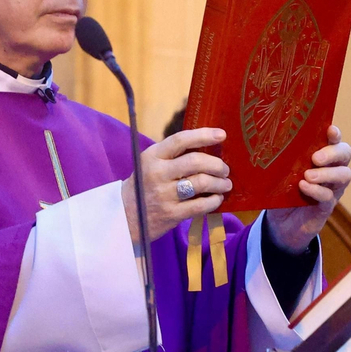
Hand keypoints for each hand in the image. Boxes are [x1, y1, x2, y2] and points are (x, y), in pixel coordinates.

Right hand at [123, 128, 230, 243]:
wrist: (125, 216)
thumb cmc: (144, 186)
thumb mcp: (150, 164)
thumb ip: (173, 155)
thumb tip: (209, 148)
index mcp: (152, 156)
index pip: (180, 140)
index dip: (203, 135)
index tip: (222, 135)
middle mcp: (157, 173)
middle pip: (195, 162)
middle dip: (217, 165)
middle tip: (225, 169)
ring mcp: (164, 194)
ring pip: (201, 183)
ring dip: (219, 183)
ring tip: (226, 184)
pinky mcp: (171, 214)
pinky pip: (200, 205)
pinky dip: (214, 201)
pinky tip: (217, 198)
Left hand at [264, 126, 350, 251]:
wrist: (281, 223)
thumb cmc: (282, 189)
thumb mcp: (281, 171)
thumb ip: (283, 159)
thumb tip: (269, 143)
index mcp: (322, 154)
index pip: (334, 139)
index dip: (335, 134)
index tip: (330, 130)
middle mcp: (332, 167)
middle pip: (345, 153)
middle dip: (332, 153)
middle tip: (315, 158)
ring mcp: (333, 187)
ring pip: (344, 175)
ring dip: (327, 173)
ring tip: (308, 175)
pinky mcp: (327, 205)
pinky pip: (329, 196)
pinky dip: (317, 191)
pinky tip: (304, 187)